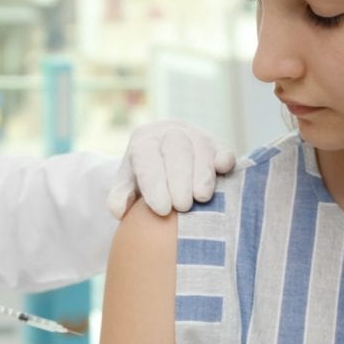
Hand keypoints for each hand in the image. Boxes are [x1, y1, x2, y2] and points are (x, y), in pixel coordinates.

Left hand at [107, 120, 235, 218]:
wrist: (168, 159)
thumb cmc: (147, 178)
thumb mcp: (129, 184)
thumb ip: (121, 196)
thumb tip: (118, 209)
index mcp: (144, 141)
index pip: (147, 157)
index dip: (154, 182)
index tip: (161, 209)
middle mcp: (170, 133)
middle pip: (176, 149)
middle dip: (180, 179)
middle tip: (182, 206)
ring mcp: (196, 136)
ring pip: (201, 147)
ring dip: (203, 173)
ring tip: (202, 198)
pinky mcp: (218, 145)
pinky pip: (223, 148)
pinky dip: (225, 158)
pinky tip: (223, 171)